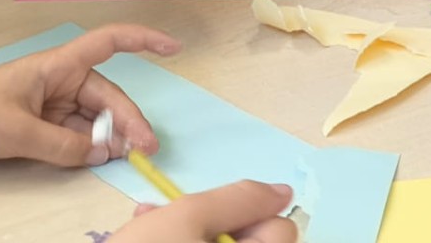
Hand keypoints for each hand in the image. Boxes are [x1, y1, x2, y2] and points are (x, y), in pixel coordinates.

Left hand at [0, 24, 175, 166]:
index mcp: (57, 65)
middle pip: (108, 95)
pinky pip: (78, 132)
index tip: (174, 48)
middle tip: (145, 150)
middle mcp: (61, 80)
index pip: (109, 43)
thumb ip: (63, 146)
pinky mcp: (44, 123)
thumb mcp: (19, 132)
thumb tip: (100, 155)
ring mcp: (53, 103)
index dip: (143, 40)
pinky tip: (100, 160)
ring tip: (126, 158)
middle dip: (128, 120)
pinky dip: (91, 145)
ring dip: (111, 136)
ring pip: (96, 117)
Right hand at [111, 181, 297, 242]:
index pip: (281, 229)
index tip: (208, 214)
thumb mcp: (186, 218)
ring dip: (189, 235)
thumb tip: (282, 192)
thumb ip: (238, 199)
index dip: (247, 212)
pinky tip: (148, 242)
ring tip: (148, 224)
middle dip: (213, 222)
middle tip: (170, 216)